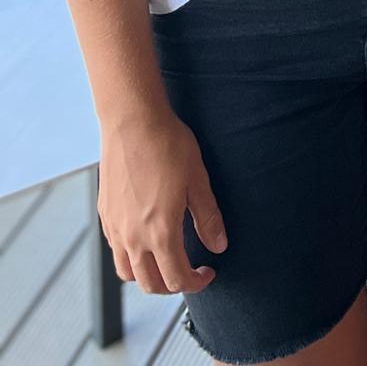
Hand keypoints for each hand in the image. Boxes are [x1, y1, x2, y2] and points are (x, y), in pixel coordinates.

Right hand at [99, 109, 226, 294]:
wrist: (132, 123)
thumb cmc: (169, 147)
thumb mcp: (197, 180)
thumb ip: (208, 217)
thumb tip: (219, 247)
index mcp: (159, 232)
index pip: (176, 278)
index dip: (196, 282)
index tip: (209, 273)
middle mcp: (132, 238)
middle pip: (150, 284)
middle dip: (173, 286)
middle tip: (191, 272)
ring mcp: (115, 229)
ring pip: (127, 273)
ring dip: (149, 277)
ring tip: (168, 261)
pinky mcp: (105, 216)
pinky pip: (116, 251)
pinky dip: (132, 258)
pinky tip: (147, 240)